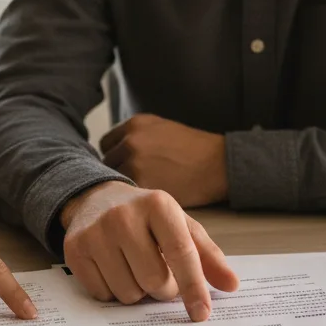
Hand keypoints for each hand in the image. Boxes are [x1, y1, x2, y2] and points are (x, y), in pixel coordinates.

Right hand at [60, 181, 238, 321]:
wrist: (95, 198)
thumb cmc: (146, 217)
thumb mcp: (180, 225)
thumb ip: (207, 255)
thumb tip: (231, 285)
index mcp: (158, 205)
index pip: (181, 253)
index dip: (194, 287)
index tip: (202, 313)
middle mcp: (123, 215)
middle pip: (154, 281)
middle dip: (163, 289)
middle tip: (159, 274)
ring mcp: (96, 232)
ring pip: (128, 293)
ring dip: (137, 291)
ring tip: (134, 268)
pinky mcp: (74, 249)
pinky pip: (103, 295)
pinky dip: (113, 291)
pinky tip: (113, 268)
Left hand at [100, 114, 227, 207]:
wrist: (218, 164)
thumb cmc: (193, 149)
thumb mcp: (162, 128)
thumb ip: (136, 135)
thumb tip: (114, 151)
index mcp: (134, 124)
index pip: (106, 144)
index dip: (115, 157)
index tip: (126, 167)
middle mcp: (131, 140)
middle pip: (107, 163)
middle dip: (118, 173)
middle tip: (134, 183)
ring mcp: (135, 162)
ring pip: (114, 182)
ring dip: (123, 189)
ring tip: (140, 194)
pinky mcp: (143, 184)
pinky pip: (127, 196)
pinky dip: (134, 200)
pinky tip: (146, 201)